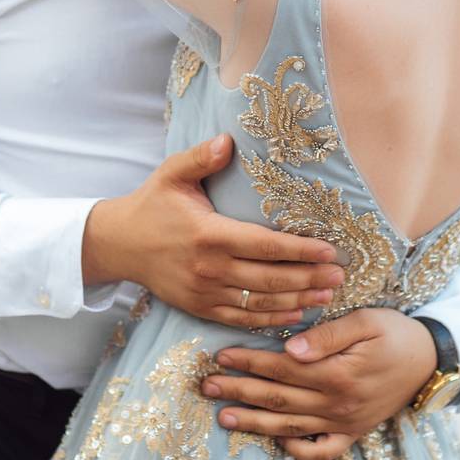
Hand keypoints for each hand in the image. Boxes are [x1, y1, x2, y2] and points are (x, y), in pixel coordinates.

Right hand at [82, 134, 345, 329]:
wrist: (118, 244)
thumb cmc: (152, 204)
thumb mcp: (172, 173)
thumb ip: (201, 156)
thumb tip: (228, 140)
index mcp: (209, 234)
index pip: (265, 245)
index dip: (300, 250)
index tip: (330, 251)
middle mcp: (210, 268)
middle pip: (270, 279)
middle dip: (309, 279)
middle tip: (341, 276)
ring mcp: (205, 292)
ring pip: (260, 303)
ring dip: (297, 302)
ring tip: (328, 296)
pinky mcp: (200, 308)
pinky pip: (241, 318)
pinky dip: (270, 320)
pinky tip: (295, 315)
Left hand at [199, 309, 439, 459]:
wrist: (430, 360)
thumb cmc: (396, 332)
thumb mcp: (367, 321)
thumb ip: (328, 335)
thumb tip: (292, 350)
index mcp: (337, 374)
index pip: (282, 369)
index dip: (249, 362)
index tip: (221, 356)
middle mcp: (337, 404)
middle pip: (278, 399)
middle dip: (239, 393)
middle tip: (206, 387)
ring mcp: (343, 423)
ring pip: (290, 427)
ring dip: (254, 423)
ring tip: (223, 417)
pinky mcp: (352, 433)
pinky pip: (320, 452)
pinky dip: (296, 450)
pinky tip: (275, 440)